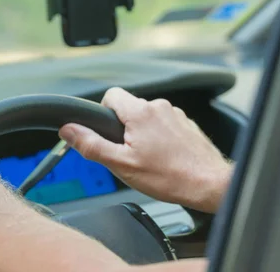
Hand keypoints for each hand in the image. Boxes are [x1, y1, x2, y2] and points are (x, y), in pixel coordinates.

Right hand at [58, 88, 231, 212]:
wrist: (210, 185)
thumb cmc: (169, 177)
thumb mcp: (122, 165)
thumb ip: (92, 145)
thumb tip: (69, 130)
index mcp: (140, 112)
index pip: (111, 95)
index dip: (103, 113)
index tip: (108, 133)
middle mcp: (159, 106)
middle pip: (129, 107)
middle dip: (123, 127)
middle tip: (128, 153)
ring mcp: (176, 114)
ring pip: (146, 117)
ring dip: (142, 133)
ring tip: (150, 159)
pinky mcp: (187, 123)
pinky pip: (163, 124)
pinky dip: (159, 137)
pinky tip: (165, 157)